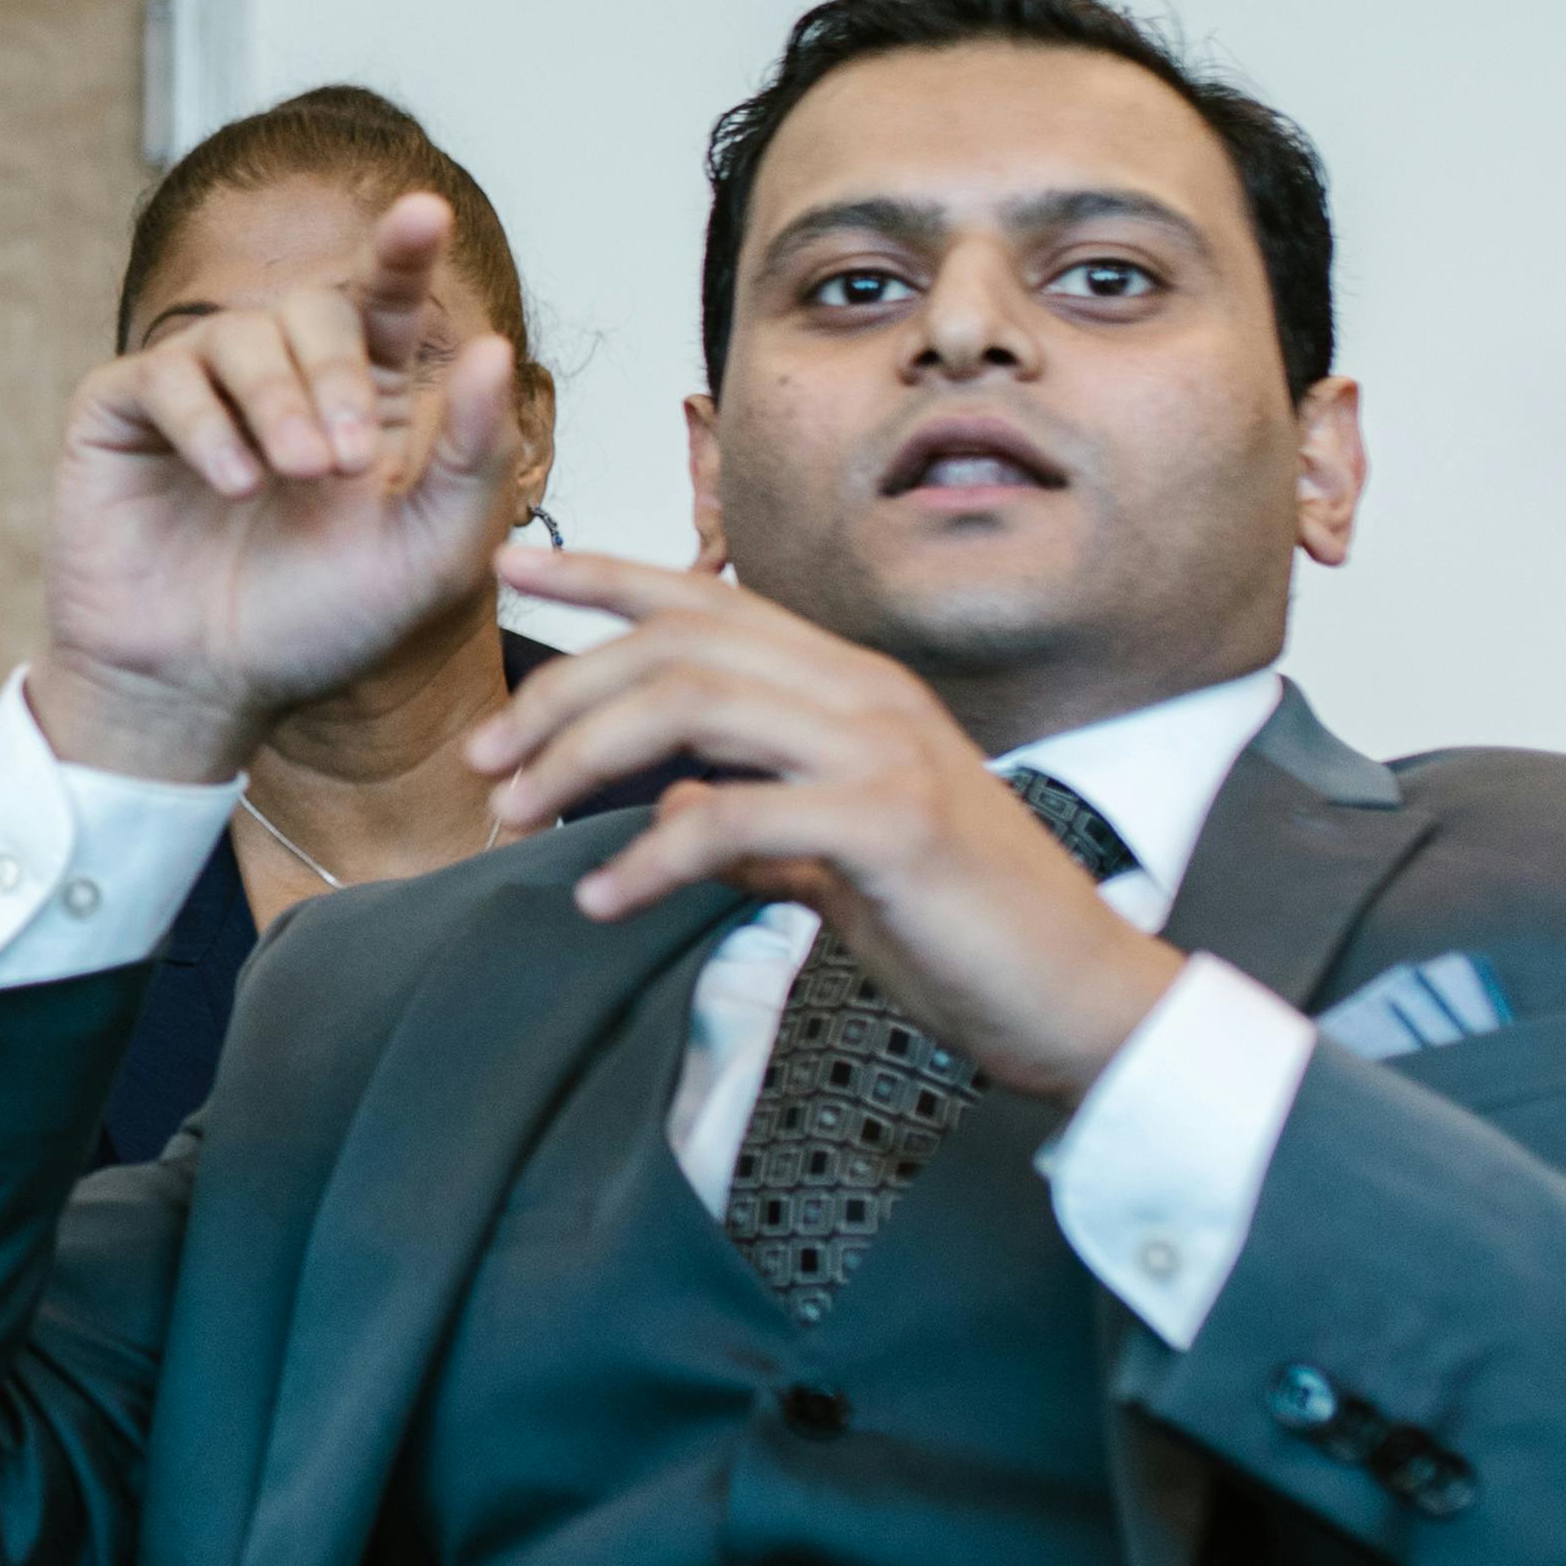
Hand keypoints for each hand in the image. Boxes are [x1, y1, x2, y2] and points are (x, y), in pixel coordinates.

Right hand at [34, 192, 519, 786]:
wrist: (206, 689)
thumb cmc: (316, 624)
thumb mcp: (428, 553)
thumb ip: (474, 457)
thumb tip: (492, 344)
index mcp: (360, 398)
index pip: (385, 299)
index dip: (403, 251)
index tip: (426, 215)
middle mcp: (279, 377)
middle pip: (314, 307)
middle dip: (335, 371)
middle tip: (347, 462)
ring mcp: (196, 389)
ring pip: (238, 333)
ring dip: (277, 400)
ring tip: (291, 480)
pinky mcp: (121, 412)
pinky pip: (164, 376)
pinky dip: (207, 424)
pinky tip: (235, 485)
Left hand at [459, 552, 1182, 1100]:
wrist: (1080, 996)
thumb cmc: (965, 928)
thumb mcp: (840, 858)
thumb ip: (760, 824)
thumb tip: (674, 812)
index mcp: (850, 687)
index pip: (707, 603)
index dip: (602, 576)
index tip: (510, 569)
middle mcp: (865, 693)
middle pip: (677, 644)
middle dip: (560, 690)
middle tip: (484, 758)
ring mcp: (883, 750)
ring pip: (694, 703)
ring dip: (581, 756)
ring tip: (515, 816)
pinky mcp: (891, 822)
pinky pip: (733, 816)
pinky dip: (649, 855)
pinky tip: (604, 901)